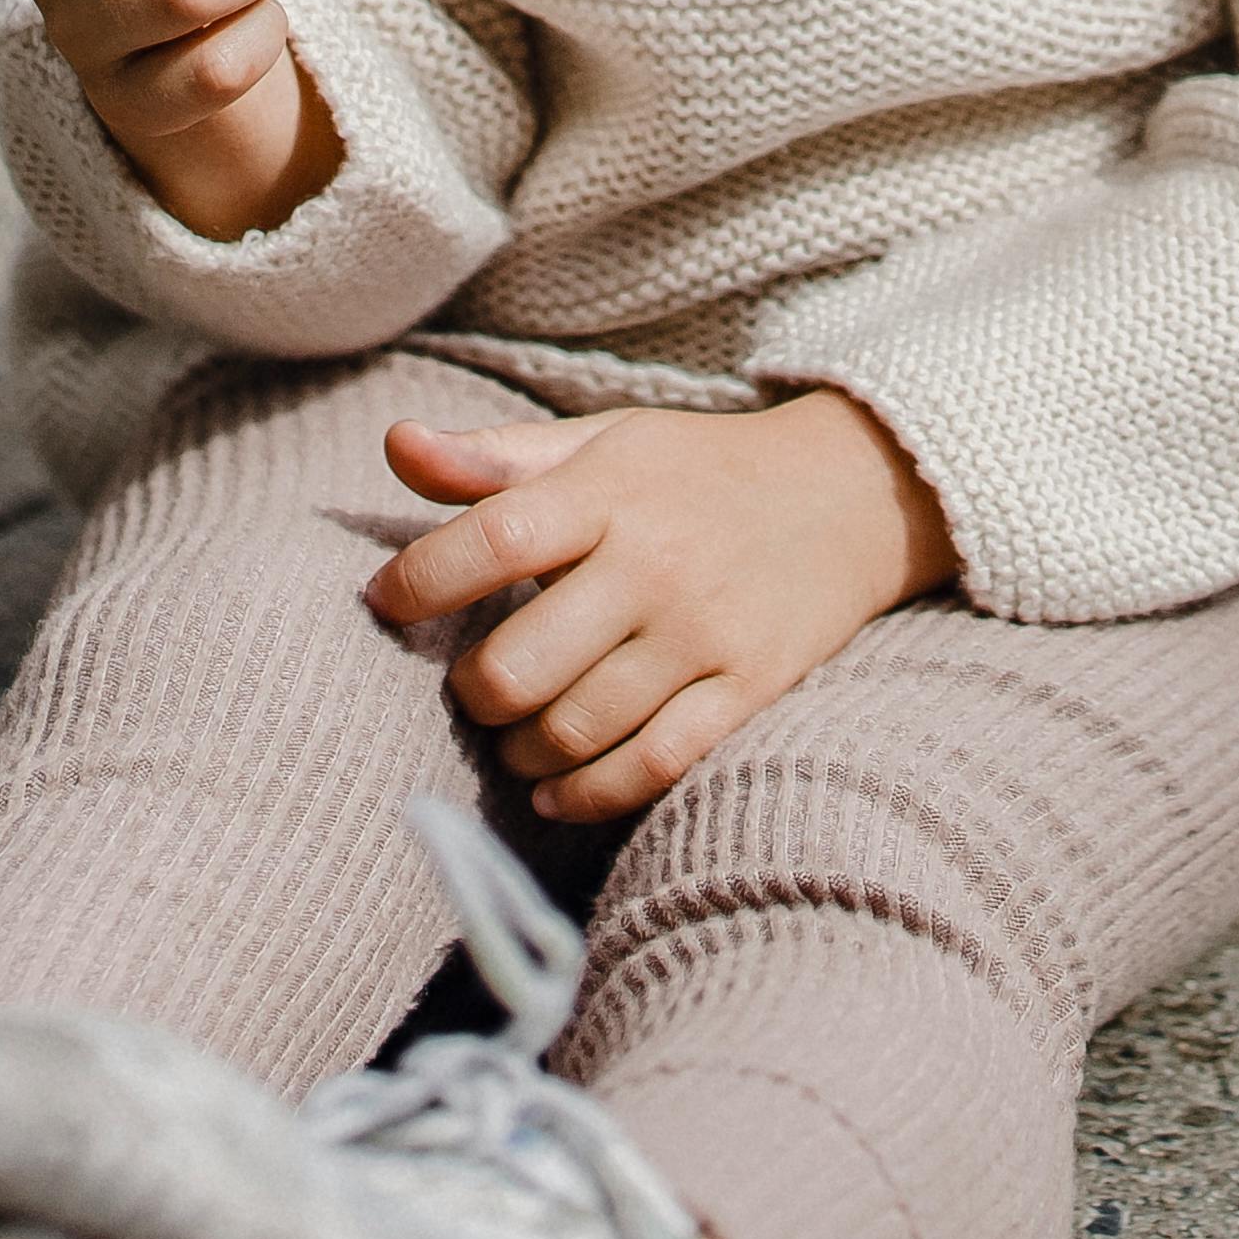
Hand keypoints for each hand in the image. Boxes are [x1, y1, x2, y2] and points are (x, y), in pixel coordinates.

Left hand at [357, 393, 959, 820]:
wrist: (852, 494)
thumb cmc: (698, 472)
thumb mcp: (602, 444)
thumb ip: (495, 457)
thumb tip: (395, 443)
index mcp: (608, 493)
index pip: (488, 542)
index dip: (417, 583)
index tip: (385, 601)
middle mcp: (654, 564)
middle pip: (518, 667)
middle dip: (472, 692)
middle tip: (474, 687)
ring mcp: (704, 634)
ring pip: (575, 729)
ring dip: (522, 750)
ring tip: (516, 734)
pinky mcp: (747, 688)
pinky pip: (650, 767)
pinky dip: (587, 794)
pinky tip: (555, 789)